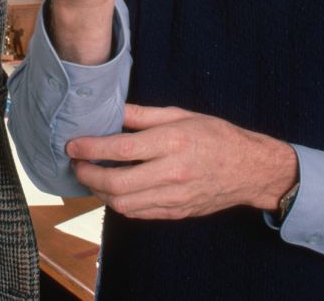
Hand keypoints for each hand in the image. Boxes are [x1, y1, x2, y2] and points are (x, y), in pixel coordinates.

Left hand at [67, 104, 298, 219]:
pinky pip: (139, 213)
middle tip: (76, 164)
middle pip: (117, 183)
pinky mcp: (177, 212)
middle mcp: (173, 172)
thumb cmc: (216, 136)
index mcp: (173, 142)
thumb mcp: (181, 115)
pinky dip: (119, 204)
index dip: (91, 149)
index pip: (121, 150)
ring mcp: (175, 197)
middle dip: (88, 175)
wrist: (250, 169)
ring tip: (90, 177)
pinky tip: (112, 191)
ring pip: (124, 204)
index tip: (72, 145)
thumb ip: (143, 115)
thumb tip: (112, 110)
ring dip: (99, 193)